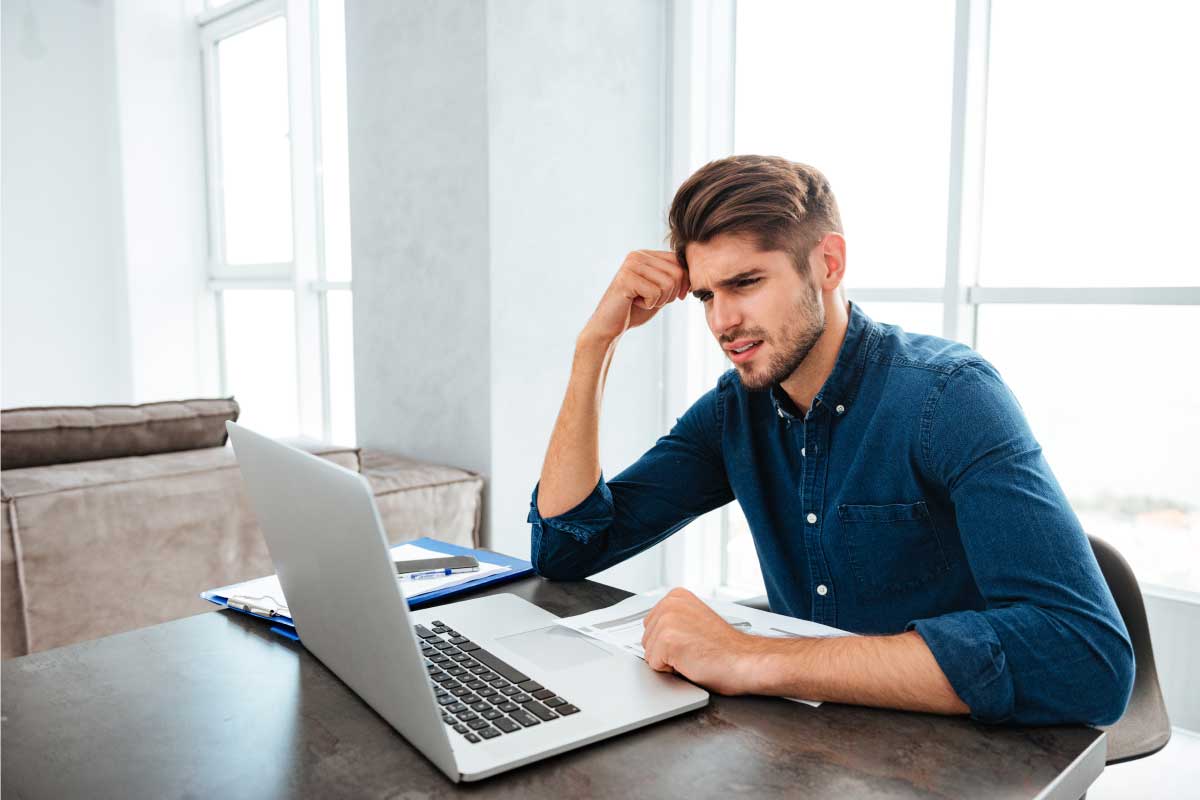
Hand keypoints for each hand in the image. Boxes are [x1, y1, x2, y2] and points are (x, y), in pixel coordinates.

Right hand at [582, 250, 688, 343]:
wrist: (608, 327)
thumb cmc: (634, 310)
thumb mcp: (660, 291)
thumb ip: (673, 279)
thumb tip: (695, 272)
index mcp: (645, 254)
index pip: (679, 261)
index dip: (683, 282)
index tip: (676, 296)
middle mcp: (637, 255)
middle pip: (677, 272)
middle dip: (671, 293)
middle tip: (652, 300)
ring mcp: (631, 265)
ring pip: (668, 283)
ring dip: (659, 300)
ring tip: (642, 301)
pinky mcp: (626, 279)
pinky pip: (655, 293)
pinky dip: (649, 304)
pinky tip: (634, 303)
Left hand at [640, 587, 756, 694]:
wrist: (745, 661)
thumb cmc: (726, 648)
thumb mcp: (696, 621)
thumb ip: (675, 621)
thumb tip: (655, 632)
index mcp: (676, 596)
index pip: (651, 626)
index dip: (669, 641)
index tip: (690, 640)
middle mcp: (670, 603)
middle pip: (646, 638)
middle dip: (666, 651)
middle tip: (693, 649)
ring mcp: (667, 620)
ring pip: (648, 653)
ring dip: (668, 661)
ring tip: (693, 655)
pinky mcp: (667, 640)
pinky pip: (654, 665)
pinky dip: (671, 671)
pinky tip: (691, 662)